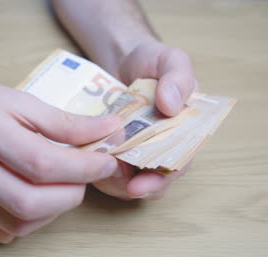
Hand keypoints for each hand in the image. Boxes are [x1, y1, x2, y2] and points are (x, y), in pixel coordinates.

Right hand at [0, 76, 120, 242]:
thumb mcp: (20, 99)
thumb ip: (64, 122)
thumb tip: (108, 131)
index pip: (42, 162)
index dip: (83, 167)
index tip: (106, 162)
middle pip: (30, 202)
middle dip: (71, 194)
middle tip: (84, 176)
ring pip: (18, 223)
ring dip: (53, 211)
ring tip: (61, 186)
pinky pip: (2, 231)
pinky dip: (30, 220)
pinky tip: (36, 197)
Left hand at [93, 41, 197, 199]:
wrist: (121, 58)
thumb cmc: (151, 62)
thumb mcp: (171, 60)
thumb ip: (179, 78)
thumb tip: (172, 106)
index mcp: (183, 133)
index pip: (177, 166)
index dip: (160, 180)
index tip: (140, 186)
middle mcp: (161, 147)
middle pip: (152, 181)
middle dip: (132, 187)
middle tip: (110, 179)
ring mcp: (135, 150)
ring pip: (127, 181)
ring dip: (111, 180)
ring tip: (93, 167)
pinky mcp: (112, 148)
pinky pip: (105, 169)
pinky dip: (95, 169)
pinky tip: (84, 159)